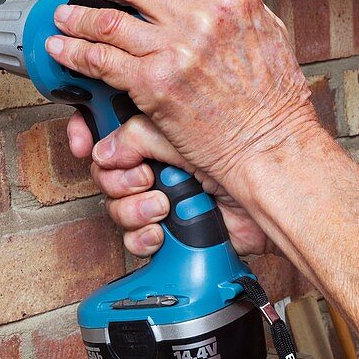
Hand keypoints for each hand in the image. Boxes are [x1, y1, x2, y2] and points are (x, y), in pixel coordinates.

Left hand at [45, 0, 324, 196]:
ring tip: (66, 18)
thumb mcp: (269, 35)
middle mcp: (201, 16)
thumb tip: (203, 3)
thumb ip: (234, 14)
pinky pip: (101, 60)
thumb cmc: (277, 102)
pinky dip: (74, 53)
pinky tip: (62, 50)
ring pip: (108, 20)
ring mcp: (175, 49)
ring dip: (79, 16)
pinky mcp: (154, 84)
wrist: (273, 147)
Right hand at [67, 112, 271, 256]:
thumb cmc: (247, 153)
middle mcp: (160, 158)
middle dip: (117, 176)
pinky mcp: (171, 229)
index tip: (84, 142)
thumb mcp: (182, 132)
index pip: (108, 121)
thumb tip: (105, 148)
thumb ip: (138, 133)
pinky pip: (135, 237)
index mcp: (162, 124)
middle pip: (106, 167)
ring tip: (162, 205)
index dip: (89, 131)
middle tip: (141, 176)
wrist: (274, 199)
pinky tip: (163, 231)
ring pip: (116, 204)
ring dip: (133, 207)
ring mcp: (165, 193)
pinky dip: (144, 236)